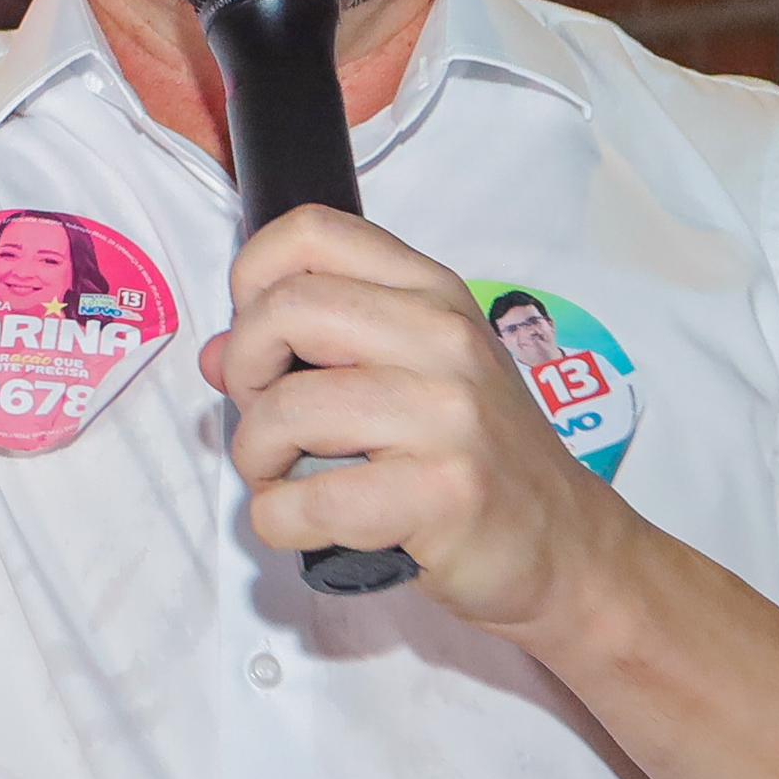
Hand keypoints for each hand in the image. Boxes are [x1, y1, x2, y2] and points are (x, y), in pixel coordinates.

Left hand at [201, 206, 637, 634]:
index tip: (261, 337)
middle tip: (263, 416)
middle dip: (244, 370)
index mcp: (431, 293)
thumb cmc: (472, 457)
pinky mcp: (444, 493)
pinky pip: (309, 500)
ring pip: (288, 409)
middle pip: (286, 310)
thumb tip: (213, 354)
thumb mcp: (408, 377)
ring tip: (281, 476)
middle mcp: (444, 338)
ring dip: (256, 455)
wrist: (565, 547)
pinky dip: (279, 519)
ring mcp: (449, 415)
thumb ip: (312, 351)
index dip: (253, 279)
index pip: (310, 232)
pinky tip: (302, 522)